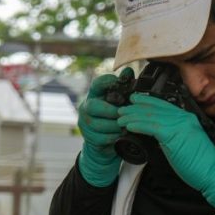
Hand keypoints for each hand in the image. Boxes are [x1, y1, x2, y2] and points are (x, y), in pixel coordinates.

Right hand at [77, 68, 132, 186]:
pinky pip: (103, 137)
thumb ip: (123, 87)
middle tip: (124, 113)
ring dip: (116, 126)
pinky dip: (115, 136)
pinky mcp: (89, 138)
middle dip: (112, 110)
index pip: (97, 84)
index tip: (120, 85)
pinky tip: (123, 135)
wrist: (105, 144)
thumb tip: (128, 71)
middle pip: (94, 106)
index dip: (108, 82)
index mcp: (94, 95)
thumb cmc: (114, 118)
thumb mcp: (119, 102)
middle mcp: (86, 108)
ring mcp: (85, 123)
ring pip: (99, 124)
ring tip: (126, 125)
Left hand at [116, 94, 214, 214]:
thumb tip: (156, 135)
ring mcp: (180, 124)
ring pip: (151, 115)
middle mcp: (184, 118)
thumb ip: (173, 135)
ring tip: (120, 117)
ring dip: (132, 115)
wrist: (214, 172)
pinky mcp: (174, 134)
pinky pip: (151, 126)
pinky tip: (128, 125)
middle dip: (136, 106)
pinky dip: (138, 124)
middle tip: (122, 107)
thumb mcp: (185, 144)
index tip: (135, 101)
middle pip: (155, 107)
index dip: (148, 102)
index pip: (164, 105)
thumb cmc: (201, 163)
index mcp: (188, 118)